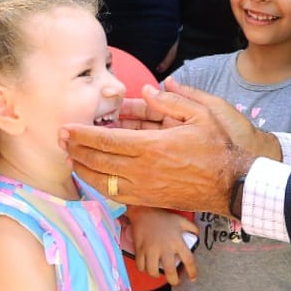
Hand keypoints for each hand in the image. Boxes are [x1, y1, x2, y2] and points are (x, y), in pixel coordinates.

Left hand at [60, 82, 280, 214]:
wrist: (231, 184)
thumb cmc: (217, 148)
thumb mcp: (202, 115)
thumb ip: (172, 100)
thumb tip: (146, 89)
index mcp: (152, 146)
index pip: (106, 140)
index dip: (82, 134)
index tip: (66, 128)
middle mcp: (143, 170)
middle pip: (97, 160)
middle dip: (75, 149)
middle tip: (60, 140)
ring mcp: (144, 188)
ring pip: (102, 181)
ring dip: (82, 169)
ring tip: (70, 158)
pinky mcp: (148, 201)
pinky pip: (114, 194)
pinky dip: (99, 185)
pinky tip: (92, 176)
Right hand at [126, 206, 197, 284]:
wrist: (144, 212)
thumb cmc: (164, 217)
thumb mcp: (181, 221)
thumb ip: (192, 228)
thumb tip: (197, 237)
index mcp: (177, 241)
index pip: (188, 260)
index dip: (192, 272)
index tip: (193, 278)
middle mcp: (164, 248)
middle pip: (170, 271)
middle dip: (174, 281)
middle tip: (175, 282)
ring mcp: (150, 250)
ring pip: (153, 271)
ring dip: (156, 275)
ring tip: (159, 273)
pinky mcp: (139, 250)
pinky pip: (140, 266)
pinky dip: (144, 269)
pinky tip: (147, 267)